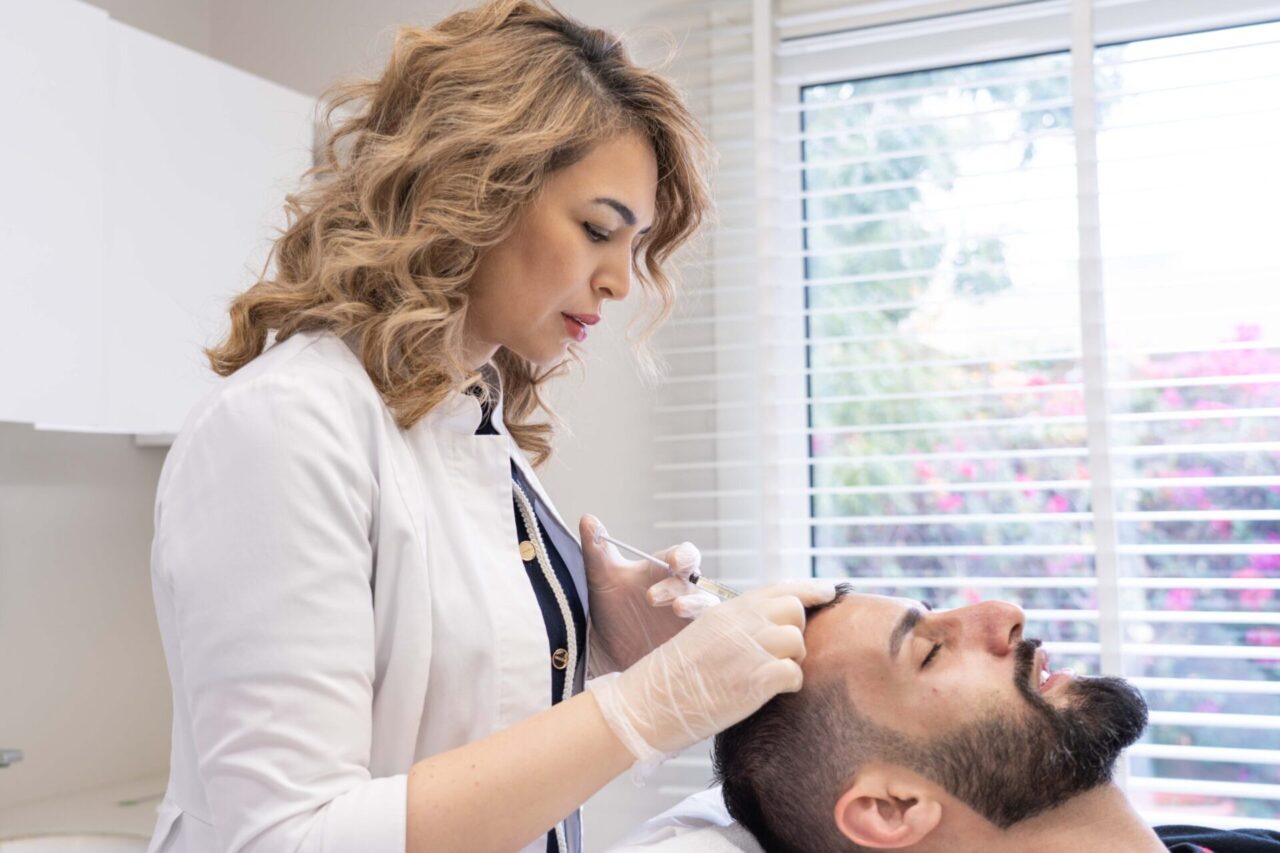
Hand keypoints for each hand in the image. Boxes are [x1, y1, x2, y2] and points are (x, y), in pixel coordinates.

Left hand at [581, 515, 718, 674]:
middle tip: (650, 596)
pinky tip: (684, 639)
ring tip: (678, 608)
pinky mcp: (690, 644)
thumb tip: (587, 519)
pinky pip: (705, 638)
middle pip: (695, 584)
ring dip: (696, 607)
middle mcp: (683, 593)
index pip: (685, 556)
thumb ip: (596, 550)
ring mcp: (690, 620)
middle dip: (676, 587)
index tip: (674, 561)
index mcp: (665, 572)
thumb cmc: (612, 607)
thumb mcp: (601, 579)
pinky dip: (700, 636)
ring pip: (707, 610)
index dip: (685, 556)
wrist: (608, 651)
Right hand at [586, 580, 837, 760]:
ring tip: (770, 675)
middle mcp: (741, 623)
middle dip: (795, 630)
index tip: (829, 590)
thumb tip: (771, 624)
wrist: (652, 702)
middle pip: (794, 610)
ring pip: (796, 641)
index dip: (809, 589)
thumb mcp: (705, 635)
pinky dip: (790, 684)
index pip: (780, 588)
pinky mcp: (756, 679)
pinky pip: (794, 673)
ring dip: (792, 660)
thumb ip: (737, 625)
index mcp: (729, 610)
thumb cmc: (676, 675)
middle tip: (781, 651)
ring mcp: (749, 649)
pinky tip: (774, 691)